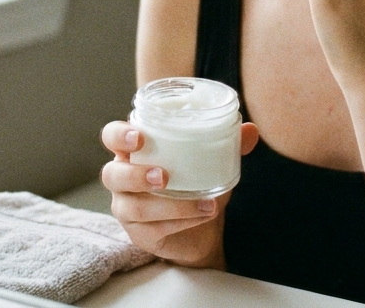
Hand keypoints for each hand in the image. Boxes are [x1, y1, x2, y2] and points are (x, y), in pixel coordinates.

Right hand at [100, 119, 258, 267]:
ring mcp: (127, 209)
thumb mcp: (212, 162)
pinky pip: (152, 229)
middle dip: (135, 175)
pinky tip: (202, 214)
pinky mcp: (139, 234)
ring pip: (133, 207)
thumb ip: (229, 145)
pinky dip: (180, 221)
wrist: (202, 230)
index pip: (112, 136)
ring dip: (167, 205)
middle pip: (112, 175)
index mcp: (135, 152)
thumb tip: (252, 130)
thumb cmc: (196, 184)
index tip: (139, 136)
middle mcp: (123, 179)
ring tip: (201, 201)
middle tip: (164, 175)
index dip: (118, 135)